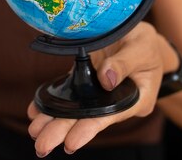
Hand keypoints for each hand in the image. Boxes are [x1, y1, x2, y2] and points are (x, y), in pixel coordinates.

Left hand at [27, 22, 166, 155]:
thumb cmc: (146, 44)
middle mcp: (114, 102)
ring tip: (34, 131)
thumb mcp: (141, 48)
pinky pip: (68, 95)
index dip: (89, 128)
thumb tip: (106, 79)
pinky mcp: (86, 81)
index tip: (71, 142)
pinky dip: (51, 103)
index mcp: (135, 99)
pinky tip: (36, 110)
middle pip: (88, 119)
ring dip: (53, 121)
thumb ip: (124, 63)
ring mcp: (98, 93)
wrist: (139, 35)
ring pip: (75, 110)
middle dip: (63, 131)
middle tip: (42, 145)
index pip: (110, 117)